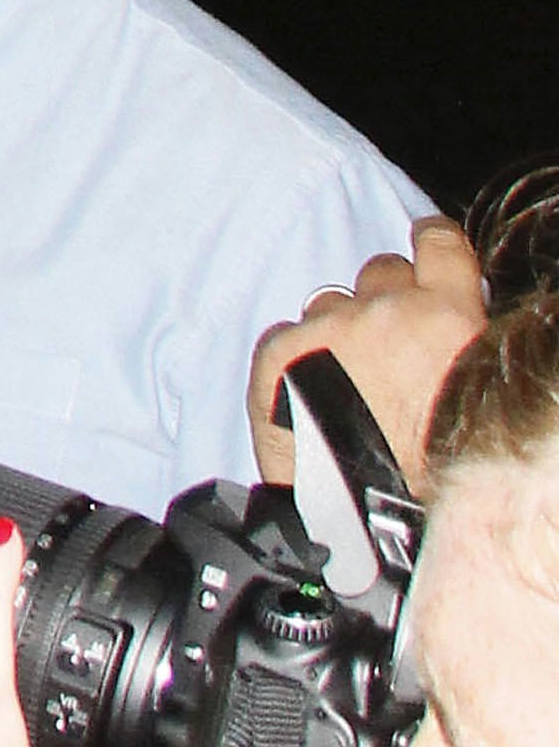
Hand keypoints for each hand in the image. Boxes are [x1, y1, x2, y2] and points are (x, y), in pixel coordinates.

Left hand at [252, 220, 483, 488]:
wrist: (375, 507)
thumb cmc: (432, 460)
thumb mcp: (468, 386)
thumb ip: (449, 340)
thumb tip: (437, 328)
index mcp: (449, 314)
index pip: (440, 245)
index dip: (429, 240)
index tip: (423, 239)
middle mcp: (387, 309)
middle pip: (378, 273)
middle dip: (379, 300)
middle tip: (379, 345)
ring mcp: (329, 328)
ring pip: (326, 303)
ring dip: (332, 330)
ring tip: (338, 382)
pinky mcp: (279, 353)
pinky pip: (280, 335)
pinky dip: (288, 357)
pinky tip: (300, 393)